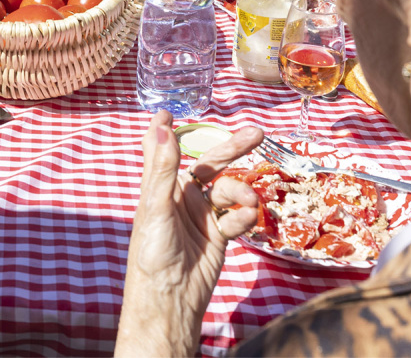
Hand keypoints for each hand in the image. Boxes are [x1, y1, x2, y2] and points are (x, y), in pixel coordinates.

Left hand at [114, 112, 261, 356]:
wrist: (171, 298)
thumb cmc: (153, 252)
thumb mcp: (156, 207)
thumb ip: (163, 167)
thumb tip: (162, 125)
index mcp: (161, 187)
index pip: (164, 151)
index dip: (165, 131)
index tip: (168, 111)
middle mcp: (182, 197)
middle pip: (210, 164)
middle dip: (233, 148)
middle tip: (258, 133)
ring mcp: (202, 215)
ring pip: (229, 191)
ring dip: (242, 192)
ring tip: (251, 202)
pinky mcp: (219, 235)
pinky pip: (237, 217)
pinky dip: (245, 216)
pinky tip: (247, 220)